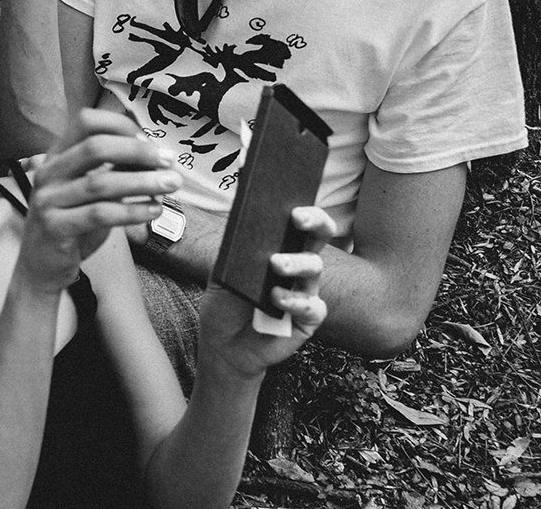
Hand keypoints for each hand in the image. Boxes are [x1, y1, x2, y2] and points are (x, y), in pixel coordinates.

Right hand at [17, 108, 180, 293]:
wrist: (40, 266)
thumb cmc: (72, 224)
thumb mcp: (92, 192)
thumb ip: (114, 170)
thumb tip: (154, 153)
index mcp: (57, 155)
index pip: (87, 122)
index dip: (121, 126)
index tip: (150, 141)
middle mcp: (48, 172)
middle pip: (95, 147)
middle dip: (137, 151)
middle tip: (169, 160)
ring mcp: (48, 200)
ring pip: (100, 183)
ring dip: (142, 181)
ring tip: (170, 184)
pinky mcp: (55, 227)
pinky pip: (99, 214)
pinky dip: (131, 211)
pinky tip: (154, 210)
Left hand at [197, 206, 335, 378]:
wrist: (224, 346)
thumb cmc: (225, 305)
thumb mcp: (221, 273)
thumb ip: (232, 248)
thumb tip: (243, 217)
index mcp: (280, 248)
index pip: (298, 220)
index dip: (299, 204)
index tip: (289, 193)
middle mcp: (298, 266)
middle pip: (318, 236)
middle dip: (314, 221)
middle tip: (297, 217)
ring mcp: (305, 291)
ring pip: (315, 267)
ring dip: (296, 263)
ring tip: (276, 265)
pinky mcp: (308, 319)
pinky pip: (312, 306)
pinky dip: (295, 301)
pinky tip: (278, 300)